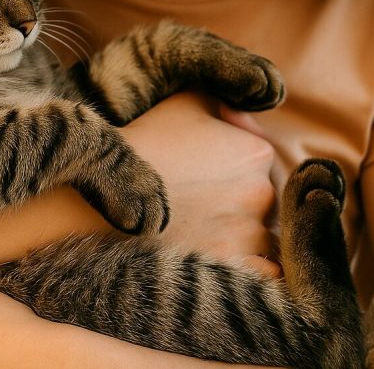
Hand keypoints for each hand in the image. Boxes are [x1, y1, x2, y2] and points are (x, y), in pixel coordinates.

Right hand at [122, 92, 279, 270]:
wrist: (108, 192)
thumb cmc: (146, 143)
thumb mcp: (186, 101)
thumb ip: (225, 99)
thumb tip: (240, 113)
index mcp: (256, 153)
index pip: (262, 164)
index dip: (234, 167)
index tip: (206, 172)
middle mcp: (261, 193)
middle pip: (265, 201)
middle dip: (239, 202)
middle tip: (201, 201)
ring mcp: (248, 234)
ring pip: (261, 237)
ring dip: (240, 236)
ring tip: (200, 228)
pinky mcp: (231, 266)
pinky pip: (262, 272)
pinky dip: (248, 267)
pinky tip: (220, 256)